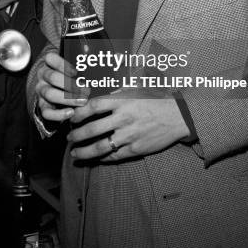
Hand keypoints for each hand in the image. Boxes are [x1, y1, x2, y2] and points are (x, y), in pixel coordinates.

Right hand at [35, 51, 90, 123]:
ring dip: (68, 98)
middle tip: (86, 90)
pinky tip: (71, 112)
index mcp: (49, 63)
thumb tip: (102, 68)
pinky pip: (46, 112)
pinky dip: (59, 114)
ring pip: (50, 94)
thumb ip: (82, 67)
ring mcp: (41, 91)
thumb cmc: (71, 75)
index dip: (62, 65)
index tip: (76, 72)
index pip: (51, 58)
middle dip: (70, 84)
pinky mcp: (42, 105)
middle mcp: (43, 76)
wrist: (58, 89)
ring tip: (83, 101)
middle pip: (52, 77)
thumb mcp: (74, 67)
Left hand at [67, 91, 189, 161]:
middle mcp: (124, 118)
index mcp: (122, 101)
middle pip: (92, 129)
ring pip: (100, 147)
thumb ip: (116, 92)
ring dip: (84, 151)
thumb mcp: (135, 89)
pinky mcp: (136, 149)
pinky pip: (114, 156)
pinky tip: (95, 158)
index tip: (72, 118)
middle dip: (76, 135)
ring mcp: (129, 136)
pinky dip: (102, 158)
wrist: (178, 117)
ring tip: (75, 153)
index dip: (78, 113)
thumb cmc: (155, 100)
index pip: (93, 106)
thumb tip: (95, 94)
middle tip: (69, 138)